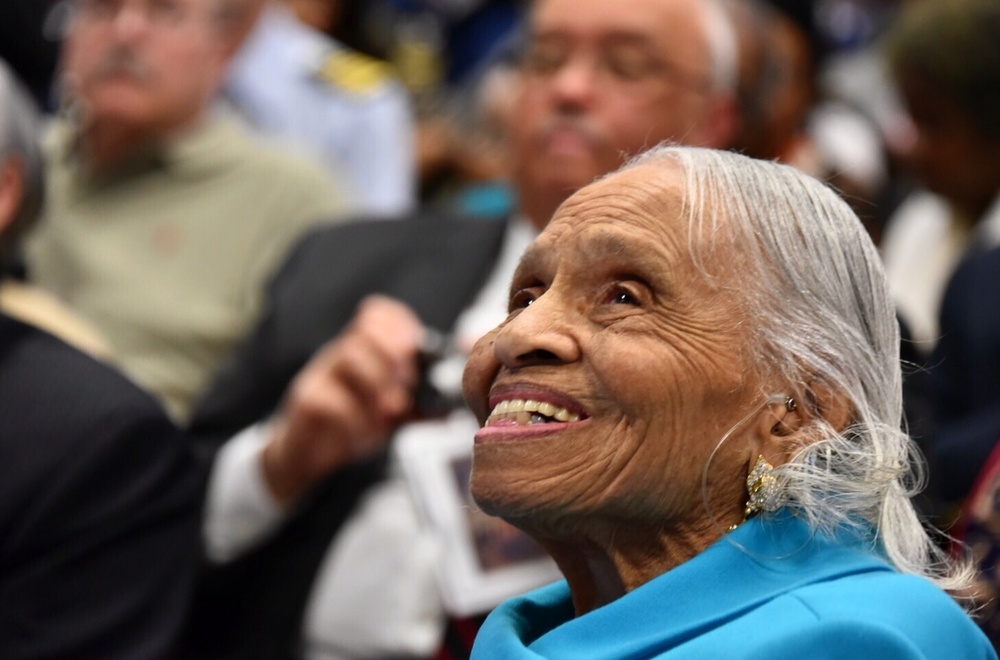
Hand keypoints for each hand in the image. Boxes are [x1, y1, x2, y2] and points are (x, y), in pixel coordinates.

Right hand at [261, 295, 423, 502]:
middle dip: (393, 353)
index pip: (376, 313)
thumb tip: (452, 407)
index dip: (400, 324)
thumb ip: (418, 406)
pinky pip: (329, 399)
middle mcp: (339, 355)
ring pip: (348, 355)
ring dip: (377, 382)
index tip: (416, 348)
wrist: (305, 454)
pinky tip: (363, 431)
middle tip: (408, 382)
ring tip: (391, 410)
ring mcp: (319, 375)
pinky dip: (354, 416)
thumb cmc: (350, 425)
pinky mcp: (305, 402)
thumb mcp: (390, 414)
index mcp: (361, 351)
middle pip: (365, 329)